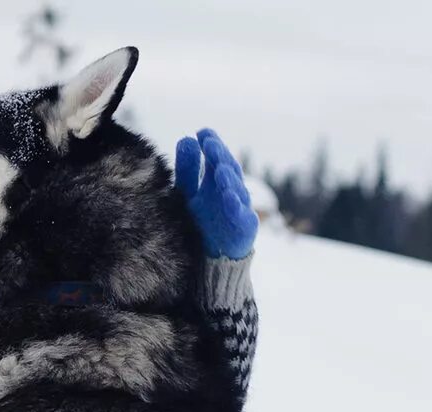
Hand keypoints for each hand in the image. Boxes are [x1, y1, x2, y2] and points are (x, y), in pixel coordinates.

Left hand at [175, 127, 257, 259]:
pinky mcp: (245, 227)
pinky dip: (235, 205)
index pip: (216, 158)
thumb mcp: (188, 194)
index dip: (211, 145)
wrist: (212, 258)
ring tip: (218, 167)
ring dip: (228, 177)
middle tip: (209, 143)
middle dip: (219, 156)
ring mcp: (239, 208)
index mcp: (217, 181)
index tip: (201, 132)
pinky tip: (227, 196)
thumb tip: (186, 138)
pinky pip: (241, 215)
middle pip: (228, 169)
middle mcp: (230, 191)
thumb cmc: (201, 223)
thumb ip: (187, 170)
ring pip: (236, 189)